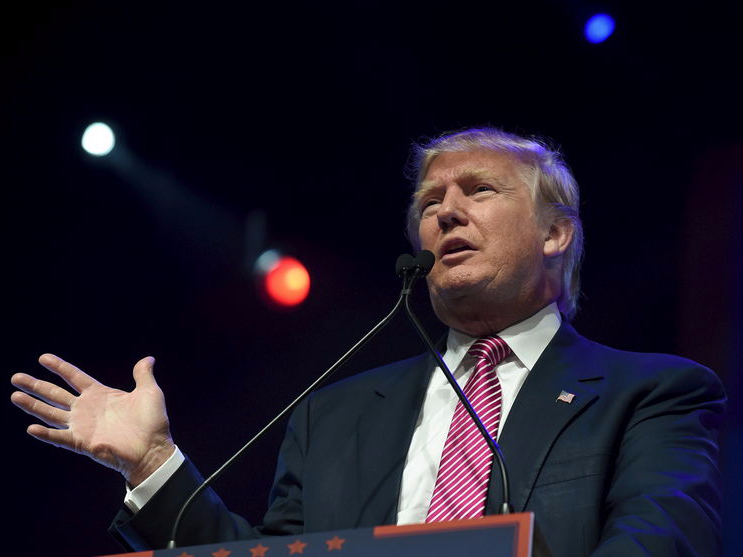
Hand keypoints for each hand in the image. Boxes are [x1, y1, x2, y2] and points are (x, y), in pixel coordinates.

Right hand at [11, 353, 175, 485]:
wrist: (153, 449)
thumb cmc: (152, 422)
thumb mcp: (149, 392)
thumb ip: (143, 375)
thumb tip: (149, 358)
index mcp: (100, 394)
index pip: (74, 377)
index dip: (59, 367)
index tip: (43, 358)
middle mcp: (87, 409)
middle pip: (55, 394)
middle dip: (35, 385)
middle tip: (15, 377)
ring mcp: (82, 426)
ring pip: (51, 413)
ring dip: (33, 405)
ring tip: (14, 395)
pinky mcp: (82, 442)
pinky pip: (60, 437)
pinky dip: (46, 434)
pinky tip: (31, 428)